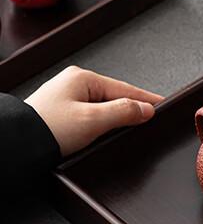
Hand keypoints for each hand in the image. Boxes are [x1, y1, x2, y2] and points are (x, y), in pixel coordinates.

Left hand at [25, 66, 162, 156]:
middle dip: (133, 108)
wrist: (17, 144)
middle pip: (115, 96)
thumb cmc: (47, 129)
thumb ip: (123, 112)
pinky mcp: (62, 114)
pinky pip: (92, 115)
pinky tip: (110, 131)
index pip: (125, 89)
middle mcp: (73, 84)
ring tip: (134, 126)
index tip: (163, 105)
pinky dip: (104, 122)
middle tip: (152, 119)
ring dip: (118, 117)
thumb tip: (145, 109)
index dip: (146, 99)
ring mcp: (66, 98)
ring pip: (104, 107)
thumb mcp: (93, 120)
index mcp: (82, 78)